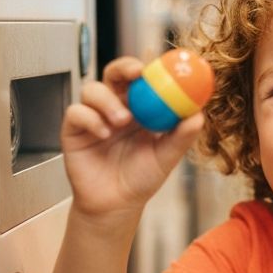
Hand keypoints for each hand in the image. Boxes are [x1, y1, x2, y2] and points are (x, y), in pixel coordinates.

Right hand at [61, 56, 203, 219]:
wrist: (116, 205)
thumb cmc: (140, 178)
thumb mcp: (166, 157)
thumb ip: (181, 136)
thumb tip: (198, 115)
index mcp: (139, 108)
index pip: (141, 79)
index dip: (149, 68)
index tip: (161, 67)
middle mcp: (115, 107)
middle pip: (114, 74)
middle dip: (123, 68)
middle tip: (136, 74)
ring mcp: (93, 116)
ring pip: (91, 89)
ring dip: (107, 100)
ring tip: (121, 120)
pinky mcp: (74, 130)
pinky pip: (76, 112)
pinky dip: (90, 118)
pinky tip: (103, 134)